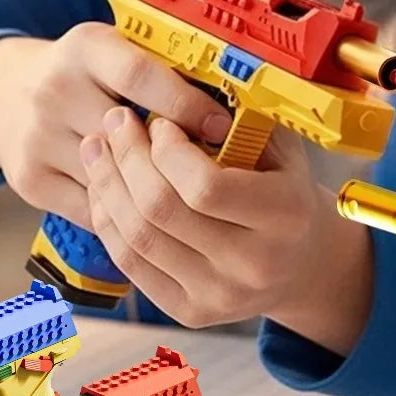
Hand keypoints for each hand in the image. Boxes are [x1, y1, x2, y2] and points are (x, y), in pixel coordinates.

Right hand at [0, 25, 232, 228]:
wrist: (1, 97)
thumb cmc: (82, 78)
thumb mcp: (113, 53)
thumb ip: (161, 71)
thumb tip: (231, 105)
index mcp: (85, 47)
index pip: (142, 77)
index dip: (189, 106)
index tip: (223, 130)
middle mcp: (55, 88)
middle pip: (129, 135)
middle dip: (175, 157)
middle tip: (213, 173)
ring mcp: (37, 137)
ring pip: (113, 180)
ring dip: (152, 191)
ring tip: (184, 195)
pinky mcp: (29, 179)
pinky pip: (93, 211)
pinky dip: (123, 215)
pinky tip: (144, 210)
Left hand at [81, 107, 374, 352]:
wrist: (298, 262)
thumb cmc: (282, 190)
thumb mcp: (279, 148)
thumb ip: (237, 121)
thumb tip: (173, 83)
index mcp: (285, 217)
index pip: (205, 187)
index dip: (168, 149)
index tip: (158, 122)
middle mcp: (254, 265)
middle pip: (161, 211)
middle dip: (126, 158)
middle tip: (114, 123)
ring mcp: (218, 296)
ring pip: (137, 237)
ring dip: (107, 185)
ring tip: (97, 149)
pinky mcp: (189, 312)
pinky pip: (130, 263)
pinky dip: (108, 220)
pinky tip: (104, 189)